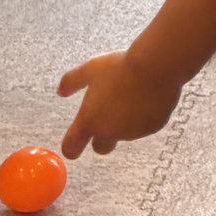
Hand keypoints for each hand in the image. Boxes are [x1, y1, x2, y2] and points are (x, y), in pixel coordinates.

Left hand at [56, 50, 180, 157]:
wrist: (156, 67)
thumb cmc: (119, 67)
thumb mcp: (91, 68)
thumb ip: (72, 81)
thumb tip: (60, 91)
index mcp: (90, 120)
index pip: (72, 148)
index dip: (71, 148)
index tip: (74, 143)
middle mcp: (110, 132)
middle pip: (101, 148)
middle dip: (102, 138)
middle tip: (108, 115)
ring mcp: (133, 132)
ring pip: (125, 134)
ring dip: (125, 123)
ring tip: (132, 96)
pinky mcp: (153, 127)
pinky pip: (145, 126)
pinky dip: (144, 117)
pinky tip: (148, 97)